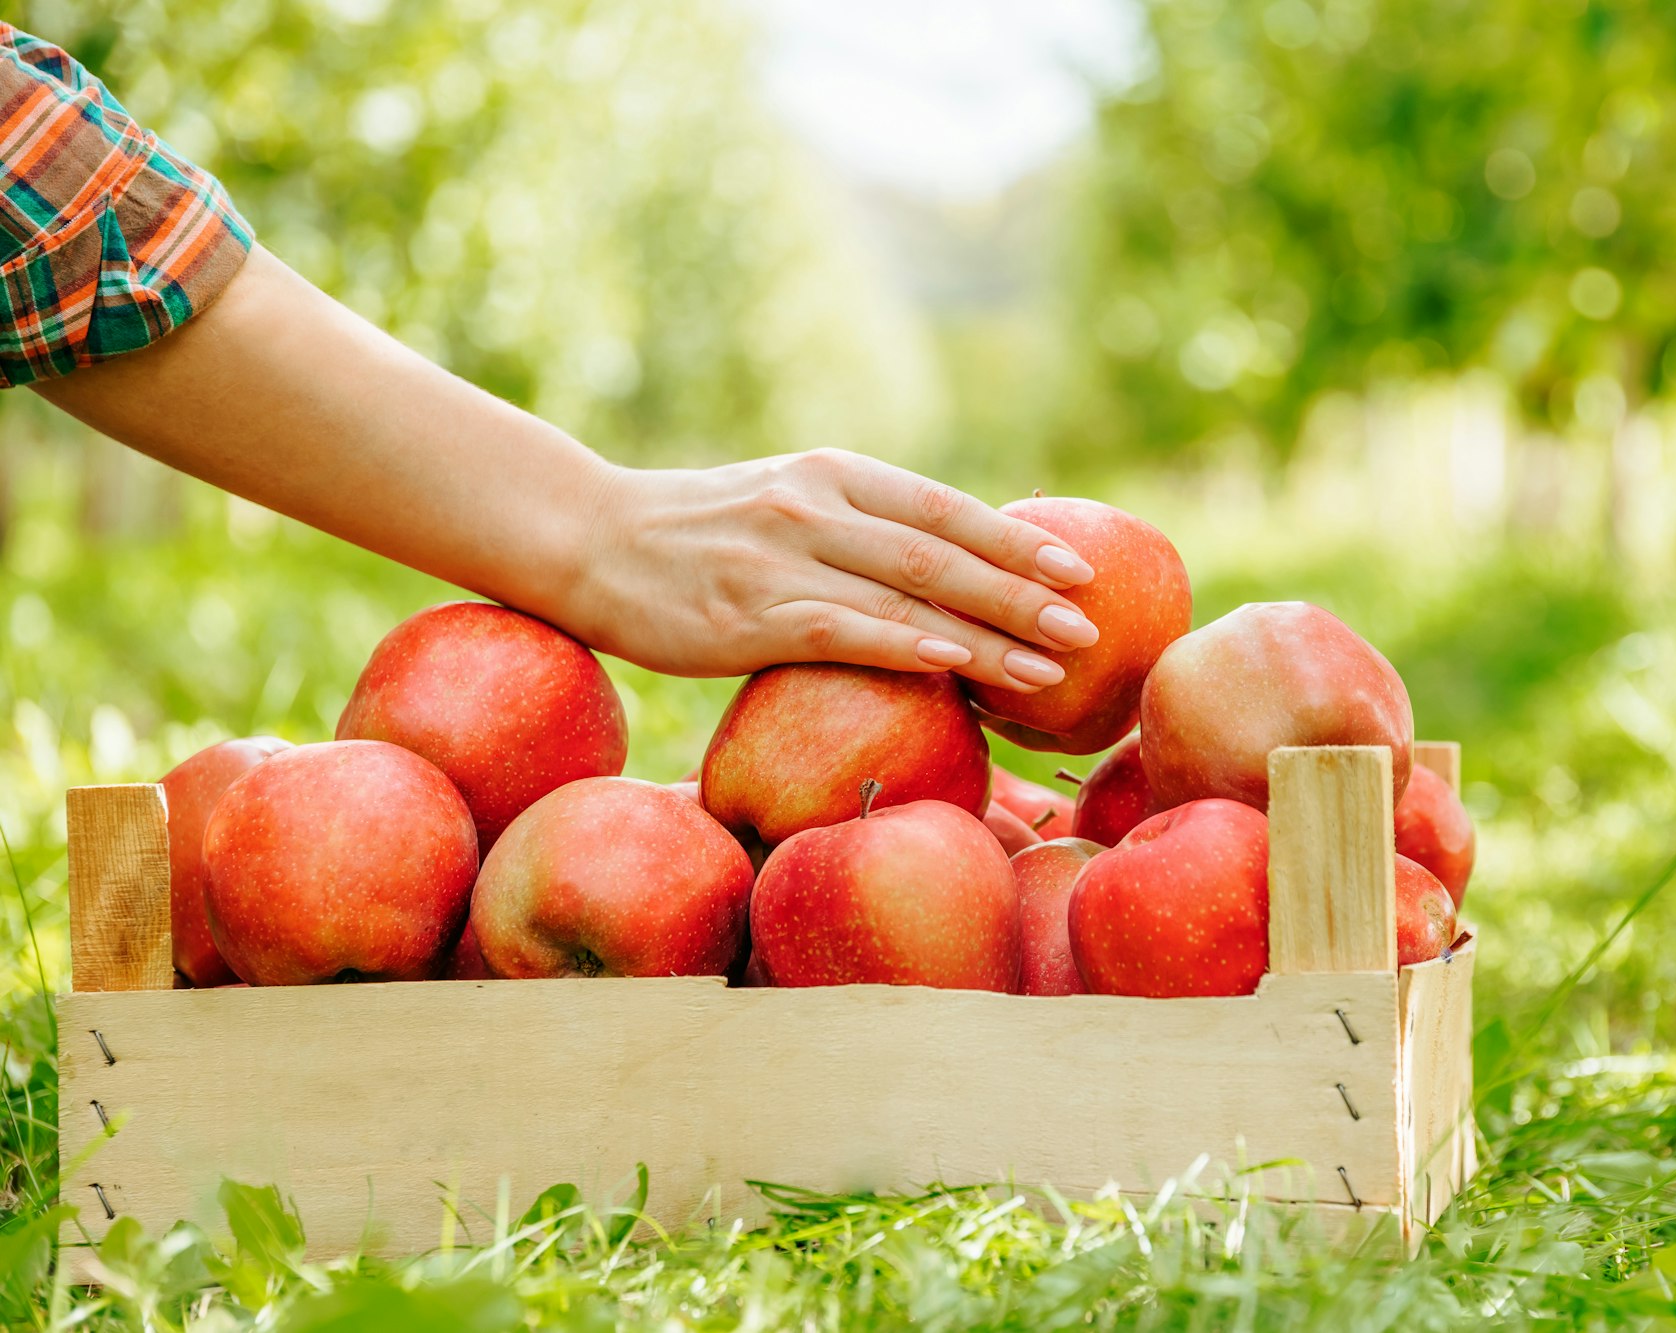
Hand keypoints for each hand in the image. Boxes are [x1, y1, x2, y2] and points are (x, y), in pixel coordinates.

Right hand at [572, 449, 1099, 690]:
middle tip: (1092, 625)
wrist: (584, 538)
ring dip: (990, 635)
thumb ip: (856, 528)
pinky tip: (961, 665)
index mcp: (832, 476)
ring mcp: (782, 560)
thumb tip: (944, 574)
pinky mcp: (747, 616)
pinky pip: (845, 631)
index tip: (1081, 570)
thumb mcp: (783, 505)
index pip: (945, 508)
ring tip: (1054, 666)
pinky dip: (910, 647)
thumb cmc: (696, 534)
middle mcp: (816, 508)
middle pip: (943, 551)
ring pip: (908, 596)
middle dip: (1025, 592)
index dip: (1018, 541)